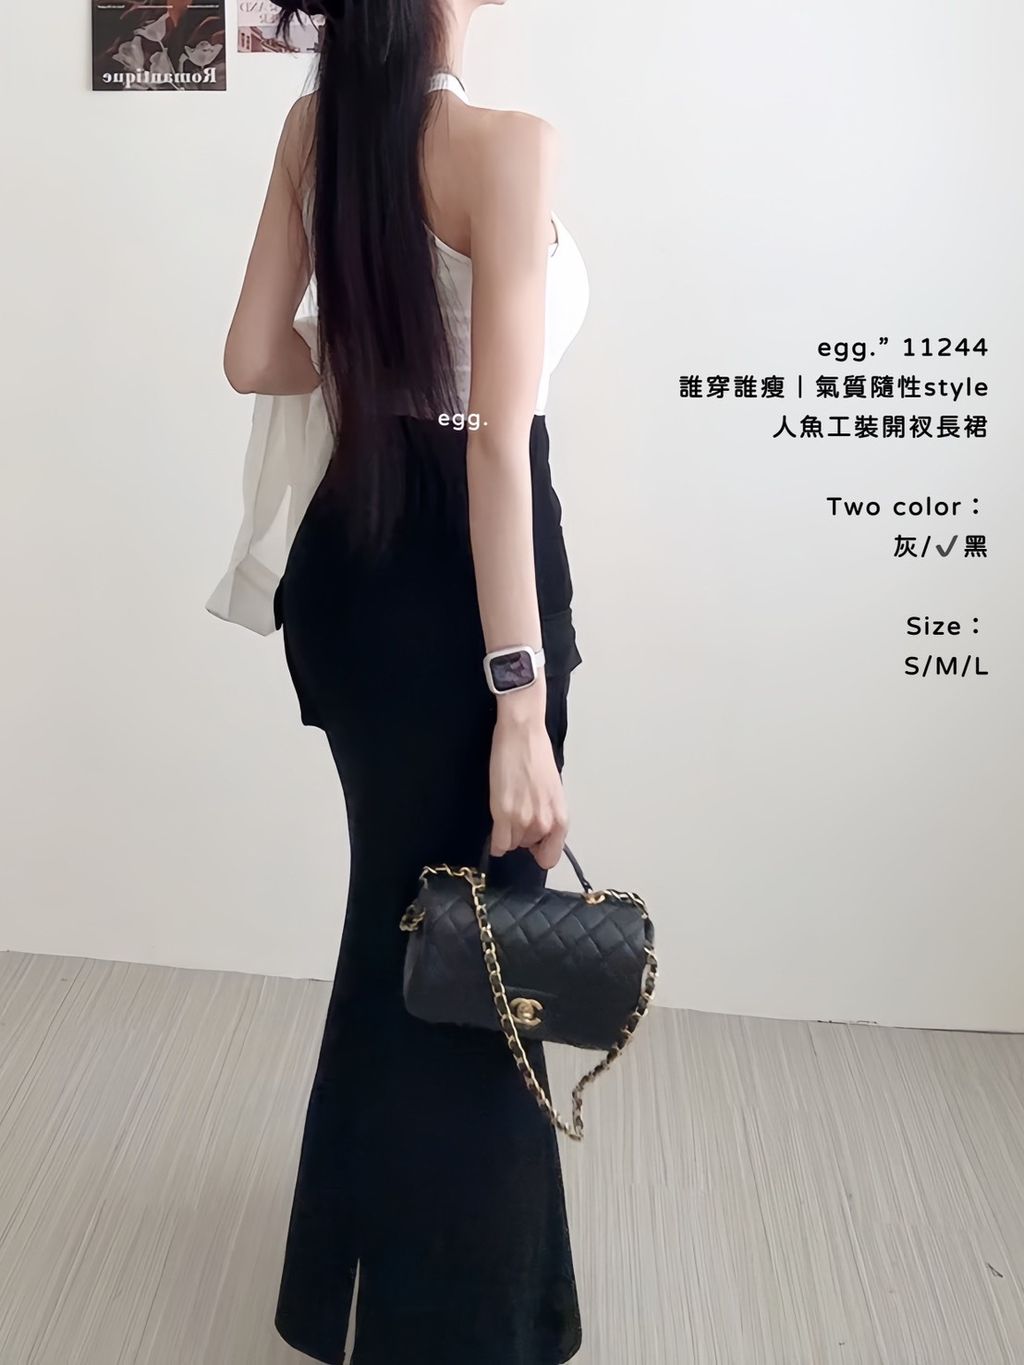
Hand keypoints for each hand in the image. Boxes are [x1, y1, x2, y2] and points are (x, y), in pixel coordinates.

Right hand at [488, 696, 567, 868]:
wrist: (522, 736)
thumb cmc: (539, 757)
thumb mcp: (554, 791)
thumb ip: (549, 814)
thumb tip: (539, 832)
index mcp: (561, 819)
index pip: (550, 857)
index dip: (539, 850)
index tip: (533, 843)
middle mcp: (544, 824)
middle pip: (527, 847)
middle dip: (523, 834)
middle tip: (519, 812)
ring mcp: (522, 820)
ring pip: (512, 844)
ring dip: (509, 832)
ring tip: (509, 810)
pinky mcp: (502, 813)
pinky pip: (498, 843)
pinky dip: (496, 842)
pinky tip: (496, 831)